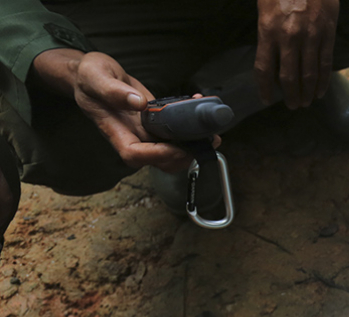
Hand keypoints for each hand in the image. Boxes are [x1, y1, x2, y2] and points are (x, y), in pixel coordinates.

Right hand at [32, 50, 191, 172]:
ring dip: (193, 145)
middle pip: (159, 160)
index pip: (134, 154)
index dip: (156, 155)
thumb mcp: (94, 76)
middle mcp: (133, 136)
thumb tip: (138, 102)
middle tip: (205, 140)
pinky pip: (175, 133)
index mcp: (114, 130)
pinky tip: (198, 107)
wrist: (94, 75)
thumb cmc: (88, 77)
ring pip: (172, 151)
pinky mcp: (157, 124)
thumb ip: (112, 90)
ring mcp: (146, 132)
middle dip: (184, 156)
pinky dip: (191, 127)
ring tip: (211, 131)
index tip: (174, 147)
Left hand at [255, 0, 339, 108]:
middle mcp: (289, 37)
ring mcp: (310, 36)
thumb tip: (271, 61)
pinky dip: (323, 81)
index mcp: (268, 30)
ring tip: (306, 102)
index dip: (265, 88)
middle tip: (293, 106)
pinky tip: (321, 91)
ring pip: (309, 74)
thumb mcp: (265, 8)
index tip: (267, 100)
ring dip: (308, 92)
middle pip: (288, 77)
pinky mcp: (327, 33)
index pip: (264, 68)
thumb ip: (267, 34)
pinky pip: (325, 63)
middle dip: (291, 96)